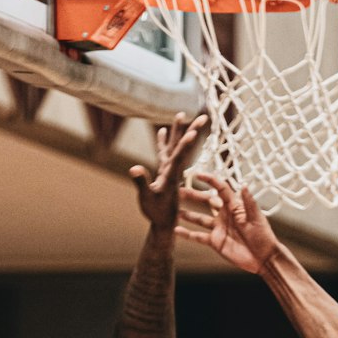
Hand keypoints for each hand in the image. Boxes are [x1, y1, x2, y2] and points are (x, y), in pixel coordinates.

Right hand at [129, 113, 207, 230]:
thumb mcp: (147, 199)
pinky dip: (164, 141)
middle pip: (183, 146)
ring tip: (182, 114)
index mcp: (171, 176)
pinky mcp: (165, 171)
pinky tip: (162, 131)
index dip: (186, 145)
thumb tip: (134, 168)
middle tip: (203, 117)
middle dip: (191, 131)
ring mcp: (169, 170)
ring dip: (179, 131)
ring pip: (175, 146)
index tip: (194, 133)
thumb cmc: (156, 212)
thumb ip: (141, 183)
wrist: (164, 222)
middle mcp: (173, 170)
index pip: (179, 157)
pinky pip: (165, 152)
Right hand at [176, 175, 280, 274]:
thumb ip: (249, 202)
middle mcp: (224, 215)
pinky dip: (187, 234)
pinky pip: (199, 236)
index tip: (197, 174)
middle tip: (178, 191)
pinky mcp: (216, 241)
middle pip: (205, 201)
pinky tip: (176, 230)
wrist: (263, 257)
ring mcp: (219, 228)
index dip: (210, 180)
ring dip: (187, 214)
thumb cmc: (263, 235)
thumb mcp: (257, 218)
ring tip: (173, 209)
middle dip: (192, 195)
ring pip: (199, 218)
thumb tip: (244, 185)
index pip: (220, 189)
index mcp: (234, 206)